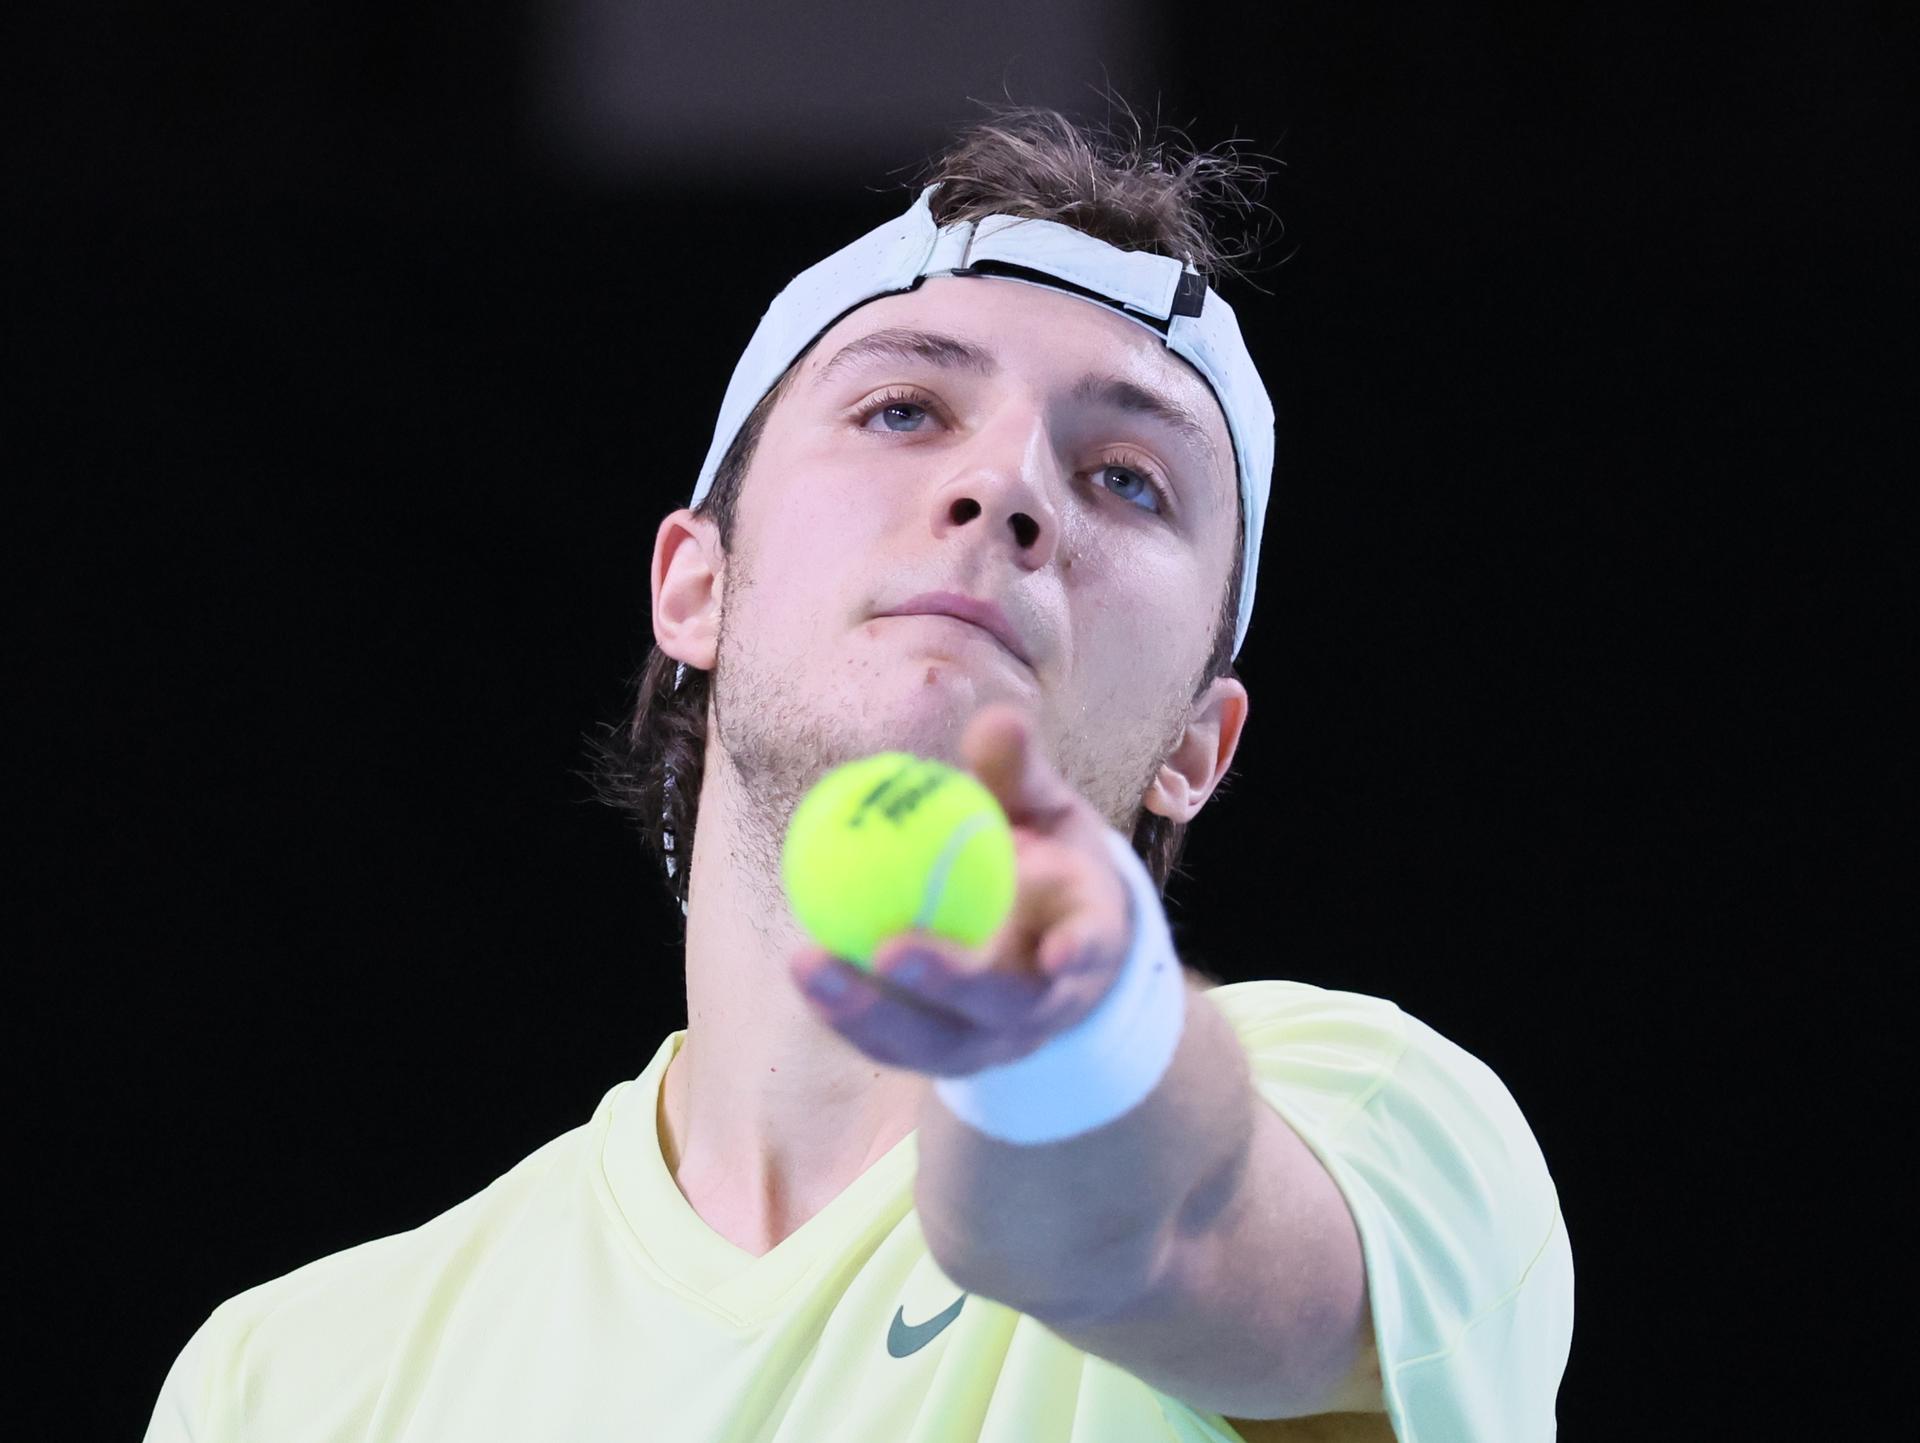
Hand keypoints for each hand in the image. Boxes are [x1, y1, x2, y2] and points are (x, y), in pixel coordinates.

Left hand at [790, 702, 1135, 1077]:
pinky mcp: (941, 1058)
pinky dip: (846, 1013)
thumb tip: (999, 718)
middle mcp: (1042, 1005)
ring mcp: (991, 1042)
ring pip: (932, 1040)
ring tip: (807, 961)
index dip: (1076, 953)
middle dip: (948, 985)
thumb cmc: (1050, 865)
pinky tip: (803, 971)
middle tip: (890, 946)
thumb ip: (1021, 774)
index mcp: (1085, 940)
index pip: (1088, 948)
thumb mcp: (1046, 813)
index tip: (1054, 949)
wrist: (1051, 949)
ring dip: (868, 1010)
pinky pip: (891, 1043)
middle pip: (999, 1008)